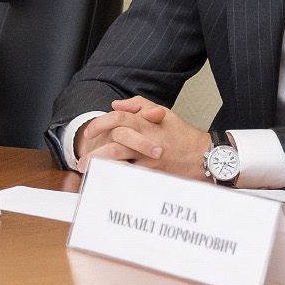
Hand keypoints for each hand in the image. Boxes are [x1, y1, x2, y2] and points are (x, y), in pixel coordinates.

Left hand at [77, 97, 210, 179]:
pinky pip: (130, 174)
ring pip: (119, 158)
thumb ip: (139, 105)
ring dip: (100, 164)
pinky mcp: (153, 172)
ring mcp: (149, 157)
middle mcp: (146, 138)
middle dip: (95, 149)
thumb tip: (116, 104)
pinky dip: (116, 177)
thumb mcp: (164, 113)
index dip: (100, 123)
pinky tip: (104, 181)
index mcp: (147, 122)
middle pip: (115, 139)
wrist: (203, 156)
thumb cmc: (182, 135)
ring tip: (87, 171)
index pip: (118, 117)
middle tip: (82, 160)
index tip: (88, 132)